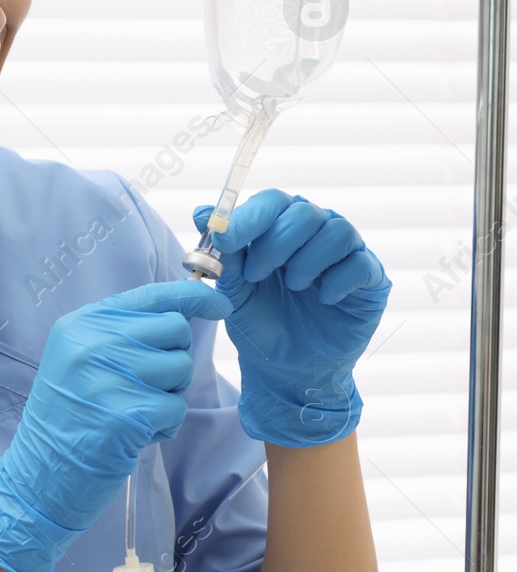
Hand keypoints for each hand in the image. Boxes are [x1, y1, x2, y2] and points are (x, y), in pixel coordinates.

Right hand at [0, 280, 231, 571]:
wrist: (41, 472)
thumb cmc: (70, 416)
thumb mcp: (80, 358)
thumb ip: (123, 332)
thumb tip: (185, 314)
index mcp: (82, 323)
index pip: (152, 295)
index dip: (194, 296)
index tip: (219, 304)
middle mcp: (93, 342)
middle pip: (175, 329)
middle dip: (173, 356)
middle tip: (144, 384)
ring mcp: (109, 376)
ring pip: (181, 368)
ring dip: (169, 394)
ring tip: (133, 410)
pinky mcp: (129, 413)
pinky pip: (176, 407)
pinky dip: (164, 425)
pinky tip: (133, 434)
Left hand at [191, 190, 390, 447]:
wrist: (284, 369)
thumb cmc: (259, 322)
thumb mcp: (233, 289)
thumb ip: (223, 252)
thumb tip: (201, 212)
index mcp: (281, 227)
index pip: (272, 201)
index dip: (249, 217)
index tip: (225, 240)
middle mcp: (316, 232)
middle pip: (305, 211)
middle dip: (275, 242)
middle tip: (256, 275)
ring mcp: (346, 253)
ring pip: (337, 230)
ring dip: (306, 261)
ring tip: (292, 287)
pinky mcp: (370, 280)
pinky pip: (361, 263)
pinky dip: (337, 281)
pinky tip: (322, 300)